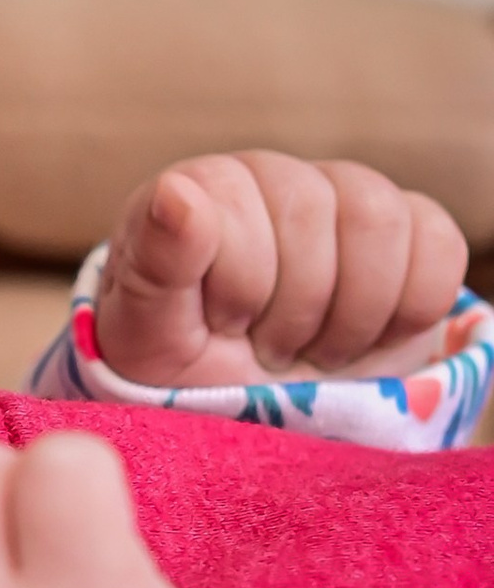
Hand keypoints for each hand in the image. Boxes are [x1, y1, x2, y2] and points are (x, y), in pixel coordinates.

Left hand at [94, 152, 466, 389]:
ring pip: (376, 219)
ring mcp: (342, 195)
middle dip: (294, 310)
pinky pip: (437, 243)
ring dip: (351, 313)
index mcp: (199, 189)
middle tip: (270, 349)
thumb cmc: (189, 374)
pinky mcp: (409, 228)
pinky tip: (369, 336)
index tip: (223, 328)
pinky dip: (409, 309)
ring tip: (315, 347)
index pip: (238, 210)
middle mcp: (270, 176)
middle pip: (313, 213)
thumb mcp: (149, 339)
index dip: (241, 289)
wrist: (253, 412)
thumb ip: (155, 264)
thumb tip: (176, 193)